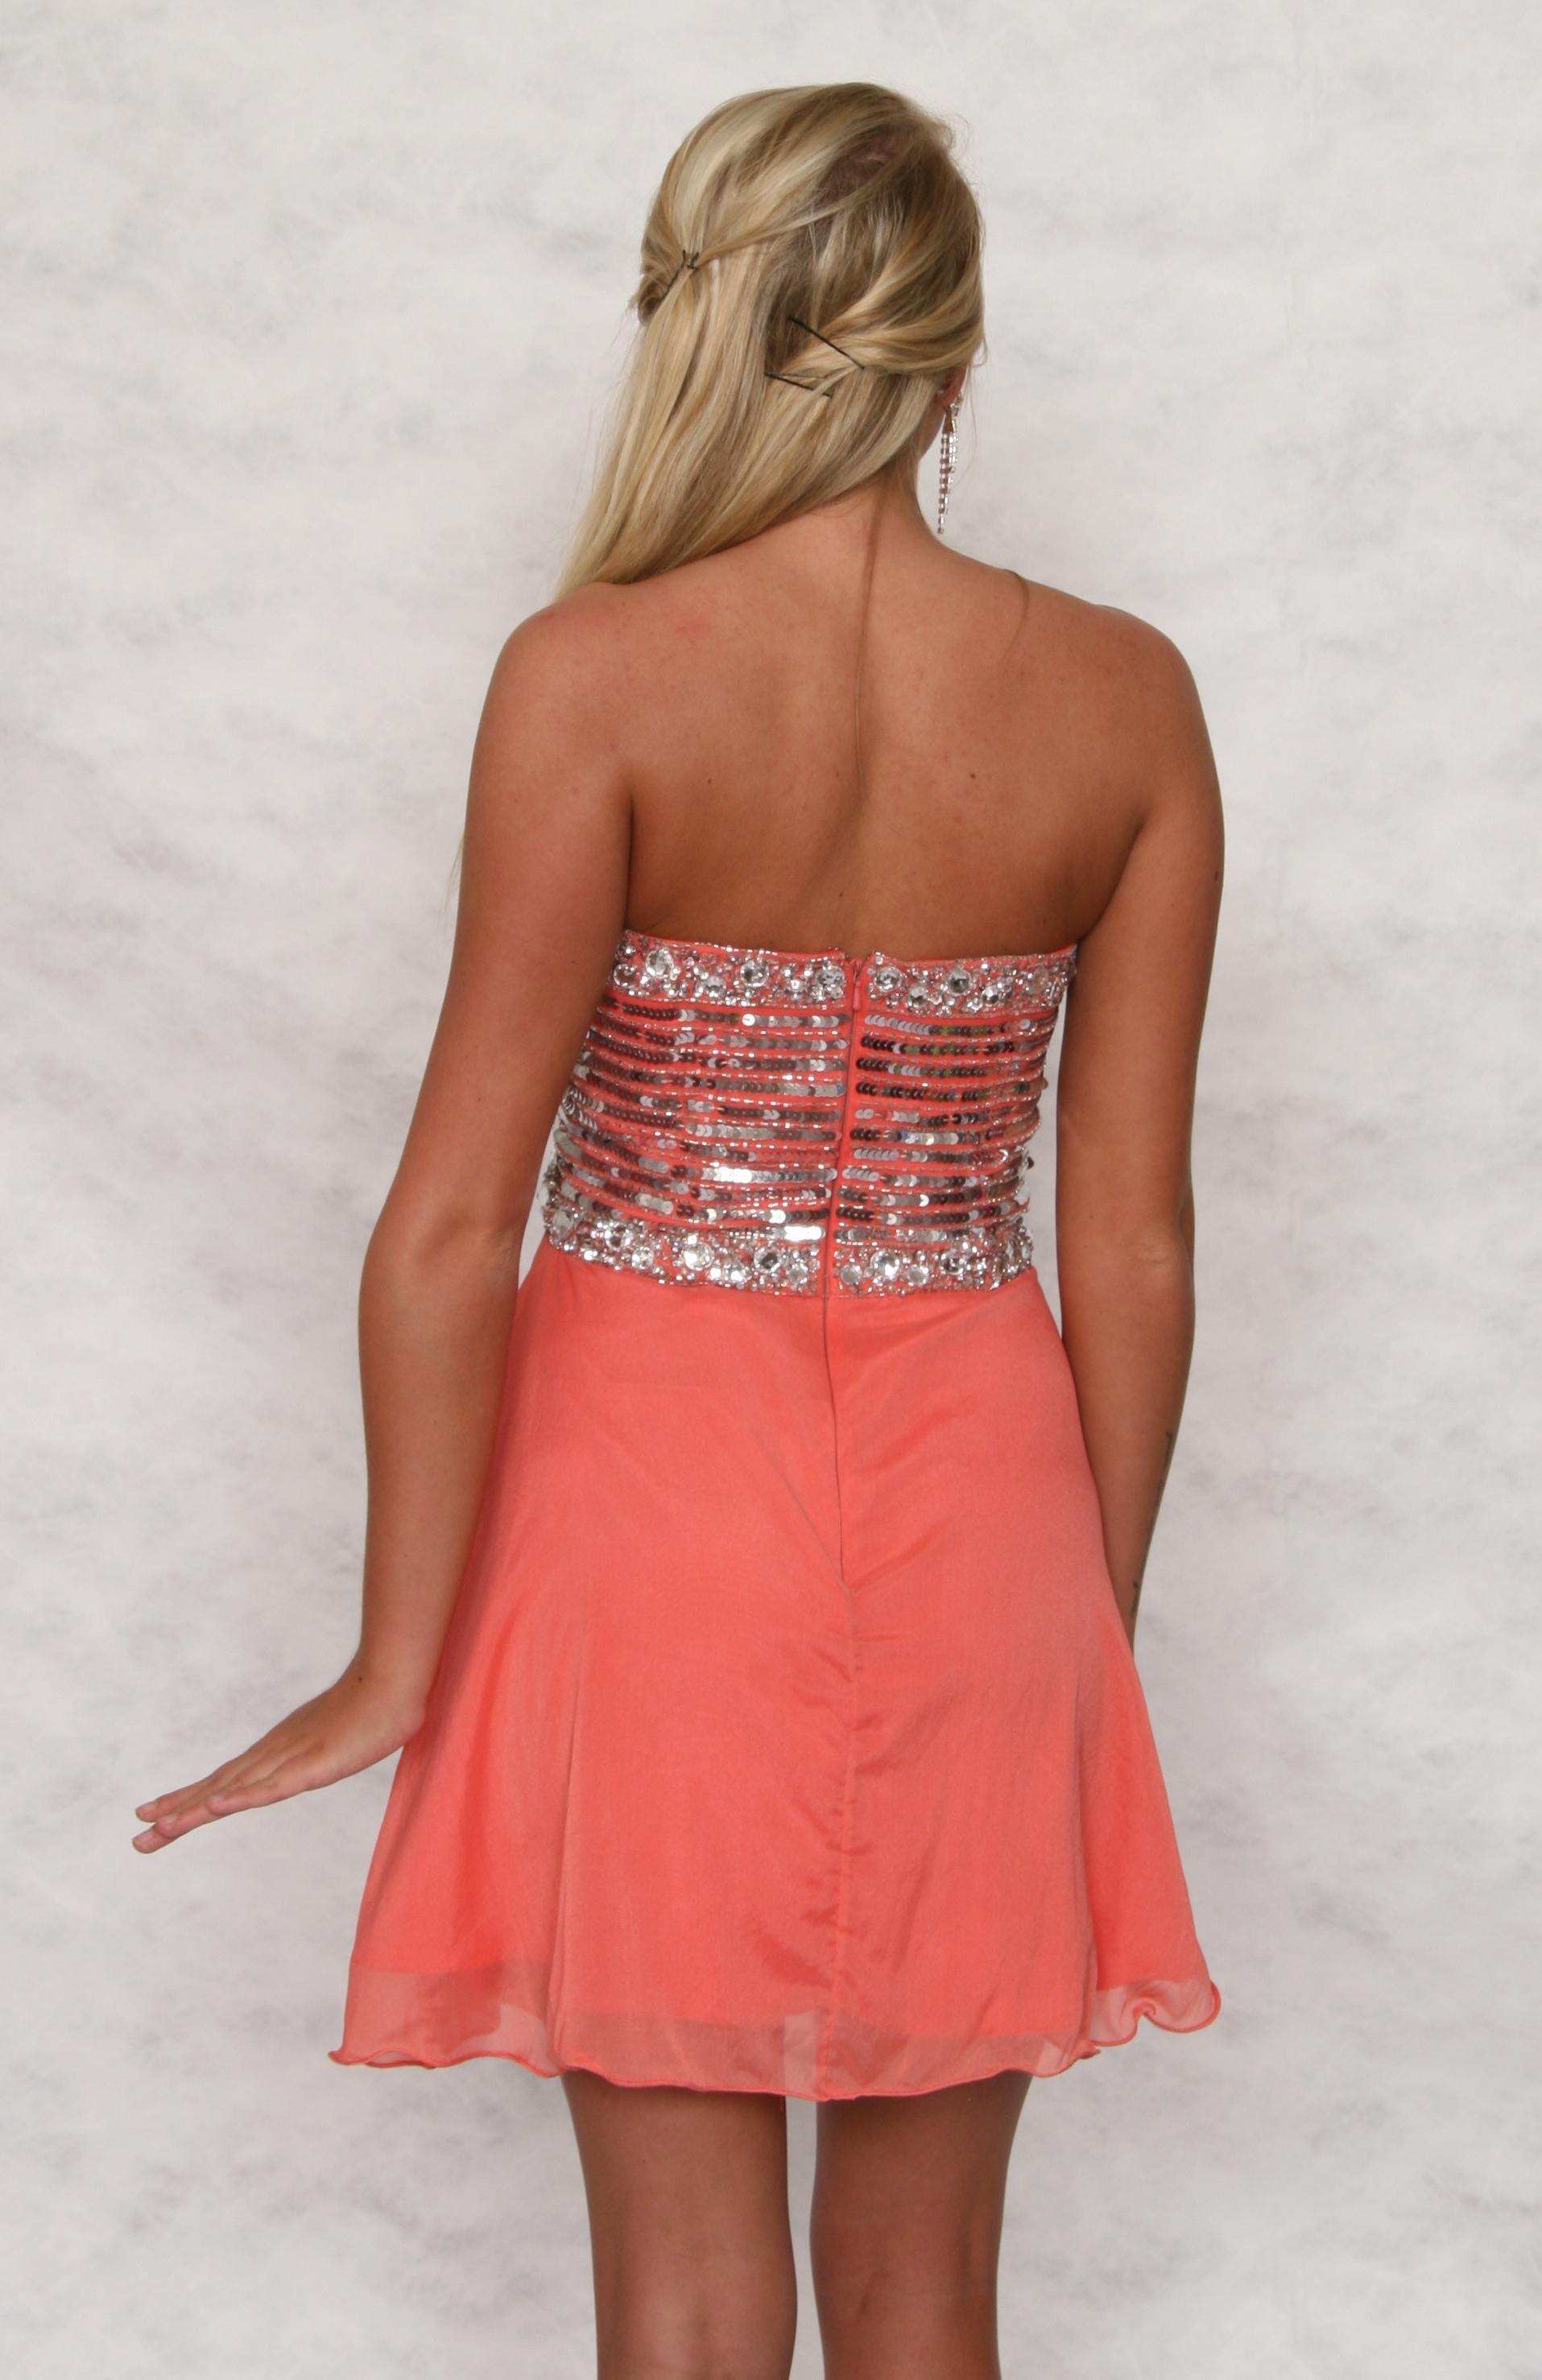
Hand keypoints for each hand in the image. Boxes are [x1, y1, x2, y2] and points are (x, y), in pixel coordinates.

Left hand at [133, 1666, 423, 1852]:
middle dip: (175, 1813)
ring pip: (233, 1790)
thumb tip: (312, 1760)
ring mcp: (289, 1759)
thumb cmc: (372, 1711)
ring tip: (158, 1829)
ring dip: (194, 1810)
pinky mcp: (311, 1766)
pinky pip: (270, 1788)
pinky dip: (240, 1798)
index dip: (186, 1799)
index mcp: (276, 1752)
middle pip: (216, 1789)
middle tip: (137, 1838)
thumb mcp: (333, 1743)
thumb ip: (318, 1755)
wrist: (393, 1683)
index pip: (223, 1781)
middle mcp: (272, 1755)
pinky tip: (215, 1808)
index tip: (151, 1815)